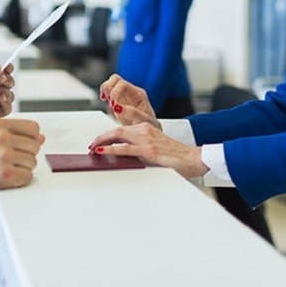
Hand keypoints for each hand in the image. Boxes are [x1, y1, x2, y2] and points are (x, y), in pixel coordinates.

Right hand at [0, 117, 44, 212]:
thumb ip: (15, 136)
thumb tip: (40, 137)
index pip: (33, 128)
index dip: (30, 140)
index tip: (22, 146)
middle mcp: (0, 138)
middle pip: (34, 146)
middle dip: (25, 157)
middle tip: (9, 163)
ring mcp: (2, 155)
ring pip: (32, 162)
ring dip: (22, 170)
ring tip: (5, 171)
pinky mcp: (4, 174)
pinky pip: (27, 177)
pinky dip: (19, 182)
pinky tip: (6, 180)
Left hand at [87, 123, 208, 178]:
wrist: (194, 158)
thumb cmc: (177, 155)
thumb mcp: (156, 147)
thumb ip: (141, 147)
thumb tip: (124, 156)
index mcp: (147, 128)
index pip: (122, 128)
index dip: (108, 134)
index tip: (98, 141)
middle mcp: (146, 130)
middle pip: (117, 129)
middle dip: (101, 136)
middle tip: (91, 144)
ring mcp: (147, 139)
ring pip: (118, 135)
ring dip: (102, 141)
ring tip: (92, 148)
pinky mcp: (149, 150)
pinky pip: (124, 148)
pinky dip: (110, 149)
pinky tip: (102, 152)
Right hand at [99, 74, 159, 128]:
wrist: (147, 133)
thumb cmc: (148, 126)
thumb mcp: (144, 121)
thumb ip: (132, 113)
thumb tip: (118, 107)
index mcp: (138, 94)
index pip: (122, 84)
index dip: (115, 92)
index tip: (113, 105)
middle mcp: (131, 92)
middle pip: (115, 79)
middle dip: (108, 89)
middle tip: (110, 103)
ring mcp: (124, 95)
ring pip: (111, 83)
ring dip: (105, 90)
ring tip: (106, 100)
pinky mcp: (117, 100)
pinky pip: (108, 90)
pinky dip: (104, 93)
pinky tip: (104, 100)